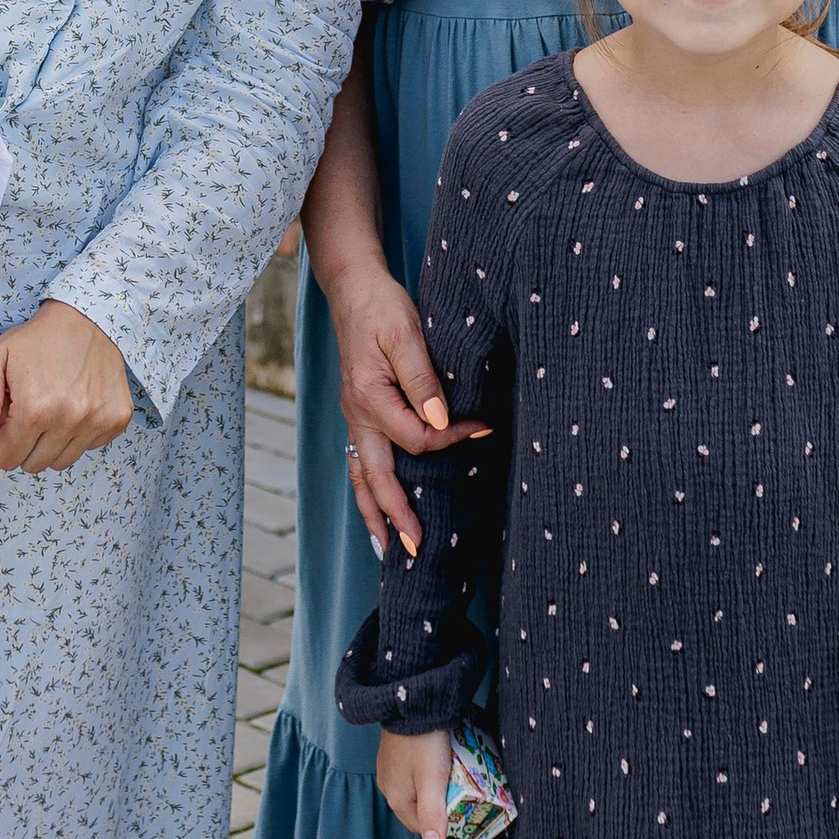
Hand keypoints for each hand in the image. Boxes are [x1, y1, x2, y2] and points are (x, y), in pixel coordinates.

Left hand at [0, 298, 132, 473]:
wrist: (87, 317)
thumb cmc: (36, 338)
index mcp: (36, 408)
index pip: (7, 459)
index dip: (0, 442)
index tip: (5, 419)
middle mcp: (71, 419)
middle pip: (34, 464)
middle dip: (23, 444)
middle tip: (27, 413)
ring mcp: (98, 420)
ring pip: (62, 462)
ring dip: (51, 443)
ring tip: (50, 410)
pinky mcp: (118, 418)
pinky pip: (90, 447)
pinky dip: (78, 435)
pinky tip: (74, 406)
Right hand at [321, 258, 485, 557]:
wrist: (355, 290)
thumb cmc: (383, 308)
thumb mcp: (406, 333)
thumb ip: (422, 377)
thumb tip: (440, 417)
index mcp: (370, 398)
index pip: (416, 438)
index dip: (451, 438)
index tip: (483, 427)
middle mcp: (358, 416)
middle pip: (376, 478)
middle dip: (395, 515)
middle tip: (416, 548)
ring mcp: (354, 419)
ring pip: (362, 477)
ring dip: (374, 514)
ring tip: (387, 549)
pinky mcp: (360, 415)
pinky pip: (361, 463)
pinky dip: (369, 492)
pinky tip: (377, 509)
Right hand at [376, 728, 451, 838]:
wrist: (410, 703)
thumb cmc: (424, 742)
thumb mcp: (433, 780)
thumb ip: (433, 813)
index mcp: (396, 800)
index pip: (423, 829)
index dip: (443, 824)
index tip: (461, 811)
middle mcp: (388, 788)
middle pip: (419, 811)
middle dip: (438, 807)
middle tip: (459, 793)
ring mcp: (389, 771)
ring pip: (416, 792)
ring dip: (433, 790)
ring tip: (451, 777)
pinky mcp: (392, 757)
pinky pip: (412, 776)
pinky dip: (425, 775)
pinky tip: (437, 763)